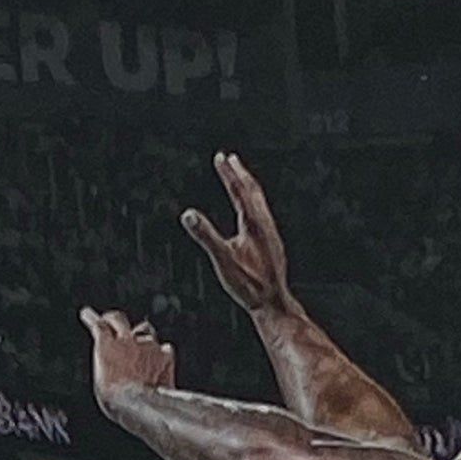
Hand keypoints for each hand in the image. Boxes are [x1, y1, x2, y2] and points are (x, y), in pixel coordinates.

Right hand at [81, 307, 175, 415]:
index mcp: (106, 347)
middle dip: (114, 319)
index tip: (88, 314)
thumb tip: (111, 367)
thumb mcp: (101, 385)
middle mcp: (127, 341)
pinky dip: (161, 353)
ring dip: (141, 338)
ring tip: (140, 348)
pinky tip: (160, 360)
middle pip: (119, 319)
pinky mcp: (165, 356)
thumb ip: (106, 367)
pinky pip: (164, 348)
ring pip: (145, 331)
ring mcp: (148, 346)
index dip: (93, 319)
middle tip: (111, 320)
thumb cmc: (118, 402)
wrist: (143, 406)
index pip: (98, 325)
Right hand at [181, 151, 292, 318]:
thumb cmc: (248, 285)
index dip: (229, 173)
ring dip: (248, 185)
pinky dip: (254, 202)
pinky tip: (252, 210)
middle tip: (230, 158)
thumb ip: (206, 236)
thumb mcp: (223, 260)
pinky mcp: (273, 243)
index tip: (221, 157)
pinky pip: (263, 213)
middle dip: (239, 173)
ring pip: (260, 201)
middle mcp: (265, 224)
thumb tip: (188, 215)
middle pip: (252, 191)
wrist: (273, 302)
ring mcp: (271, 233)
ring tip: (241, 176)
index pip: (239, 190)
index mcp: (253, 223)